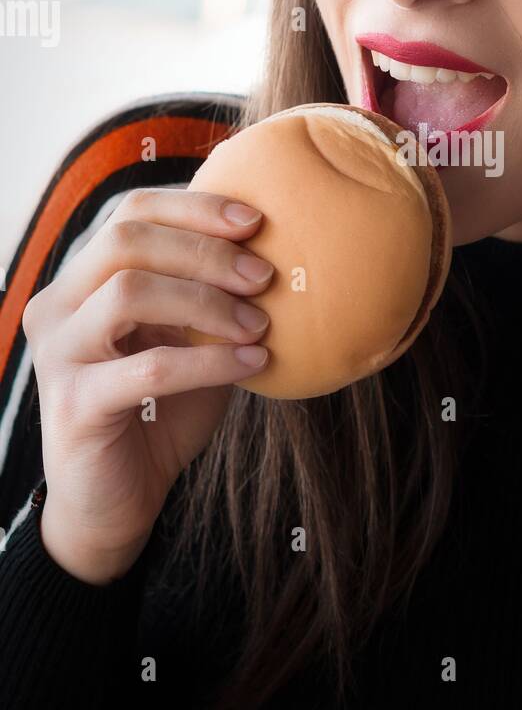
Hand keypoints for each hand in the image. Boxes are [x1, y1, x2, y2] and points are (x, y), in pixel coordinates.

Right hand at [21, 187, 272, 574]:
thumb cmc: (161, 412)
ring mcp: (58, 352)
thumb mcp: (190, 340)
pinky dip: (208, 360)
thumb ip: (212, 296)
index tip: (256, 222)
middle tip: (265, 276)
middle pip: (127, 239)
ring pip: (129, 291)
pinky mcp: (73, 403)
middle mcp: (58, 304)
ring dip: (207, 302)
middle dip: (205, 250)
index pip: (132, 212)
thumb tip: (275, 253)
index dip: (195, 208)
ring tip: (259, 325)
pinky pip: (148, 367)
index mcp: (83, 278)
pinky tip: (253, 364)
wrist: (116, 501)